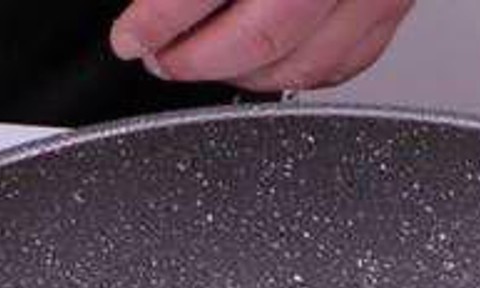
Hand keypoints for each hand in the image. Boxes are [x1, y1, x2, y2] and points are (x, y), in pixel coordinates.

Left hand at [110, 0, 413, 91]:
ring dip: (244, 76)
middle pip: (264, 33)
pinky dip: (300, 73)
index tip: (132, 36)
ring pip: (306, 62)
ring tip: (204, 62)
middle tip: (160, 58)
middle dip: (197, 59)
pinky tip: (265, 64)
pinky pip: (347, 60)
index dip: (161, 19)